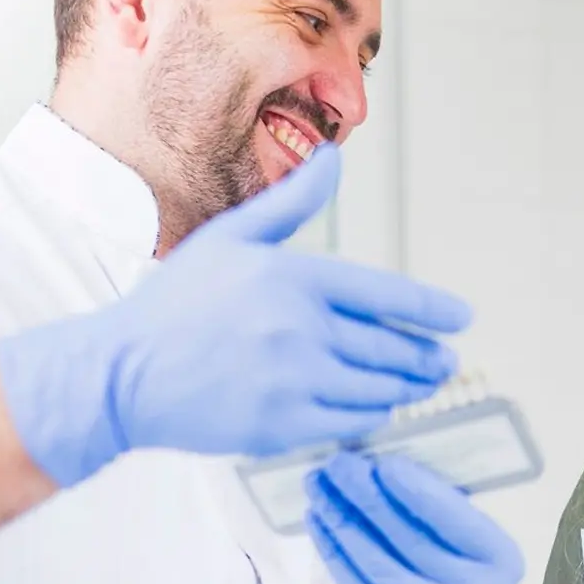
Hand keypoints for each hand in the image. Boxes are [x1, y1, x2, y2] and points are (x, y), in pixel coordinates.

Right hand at [0, 144, 469, 486]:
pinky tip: (377, 408)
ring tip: (421, 383)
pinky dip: (370, 414)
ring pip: (376, 388)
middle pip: (389, 347)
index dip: (431, 309)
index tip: (462, 319)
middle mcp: (300, 329)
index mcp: (294, 278)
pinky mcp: (281, 426)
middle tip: (445, 360)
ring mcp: (293, 381)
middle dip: (425, 356)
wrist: (122, 373)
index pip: (385, 294)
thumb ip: (292, 204)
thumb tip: (334, 157)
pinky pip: (348, 421)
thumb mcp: (233, 239)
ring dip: (406, 387)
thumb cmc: (177, 303)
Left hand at [305, 451, 523, 583]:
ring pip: (376, 562)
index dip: (415, 489)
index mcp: (499, 560)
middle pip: (409, 538)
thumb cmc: (451, 574)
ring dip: (341, 519)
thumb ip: (437, 507)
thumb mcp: (463, 542)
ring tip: (319, 488)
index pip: (454, 519)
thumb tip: (383, 461)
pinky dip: (333, 550)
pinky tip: (319, 521)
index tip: (381, 461)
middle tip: (337, 464)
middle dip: (367, 496)